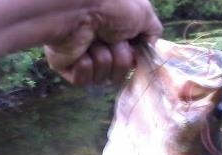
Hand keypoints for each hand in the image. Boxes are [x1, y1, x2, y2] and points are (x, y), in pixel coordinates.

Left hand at [44, 0, 161, 85]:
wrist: (78, 8)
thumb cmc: (112, 6)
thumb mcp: (144, 13)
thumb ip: (152, 32)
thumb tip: (149, 48)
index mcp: (117, 34)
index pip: (131, 61)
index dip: (134, 58)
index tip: (135, 49)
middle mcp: (102, 46)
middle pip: (120, 73)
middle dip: (120, 57)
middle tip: (111, 38)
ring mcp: (85, 58)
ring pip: (103, 78)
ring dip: (103, 58)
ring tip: (94, 41)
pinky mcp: (69, 68)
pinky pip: (85, 80)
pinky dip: (86, 66)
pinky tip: (81, 50)